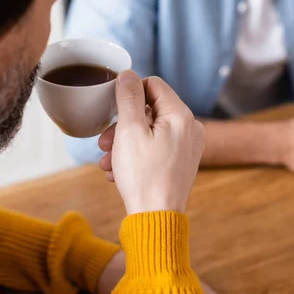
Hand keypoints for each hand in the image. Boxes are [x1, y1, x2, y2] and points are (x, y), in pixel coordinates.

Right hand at [99, 71, 204, 214]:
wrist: (156, 219)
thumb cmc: (143, 176)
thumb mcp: (129, 131)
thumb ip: (128, 98)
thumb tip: (128, 74)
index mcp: (181, 116)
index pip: (153, 85)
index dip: (129, 94)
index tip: (112, 111)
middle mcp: (191, 129)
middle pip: (150, 110)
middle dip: (123, 125)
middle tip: (103, 142)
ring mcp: (188, 147)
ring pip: (150, 132)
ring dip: (125, 144)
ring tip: (107, 162)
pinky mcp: (181, 163)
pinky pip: (156, 149)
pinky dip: (136, 156)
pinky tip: (118, 172)